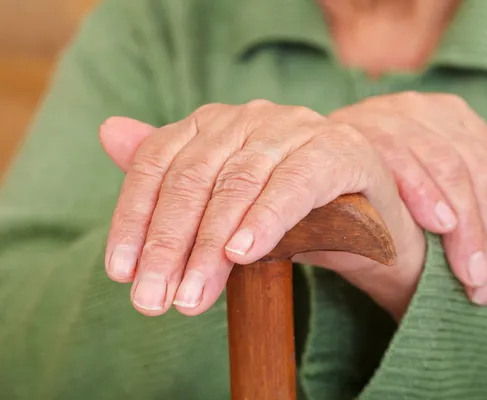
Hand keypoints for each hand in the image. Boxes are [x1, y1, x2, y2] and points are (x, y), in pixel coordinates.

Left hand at [100, 101, 424, 319]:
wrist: (366, 217)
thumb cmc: (287, 211)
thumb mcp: (224, 204)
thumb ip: (173, 177)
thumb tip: (108, 132)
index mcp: (216, 122)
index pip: (158, 161)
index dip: (133, 217)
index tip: (121, 272)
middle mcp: (252, 117)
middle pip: (194, 176)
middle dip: (168, 243)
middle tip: (153, 298)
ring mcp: (297, 128)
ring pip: (239, 183)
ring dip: (210, 244)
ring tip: (192, 294)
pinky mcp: (339, 150)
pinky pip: (296, 184)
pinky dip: (266, 219)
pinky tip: (243, 253)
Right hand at [330, 92, 486, 304]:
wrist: (311, 174)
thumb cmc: (378, 195)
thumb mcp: (439, 195)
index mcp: (454, 118)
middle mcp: (426, 108)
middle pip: (479, 169)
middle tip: (485, 285)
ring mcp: (392, 111)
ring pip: (448, 163)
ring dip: (465, 224)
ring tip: (468, 273)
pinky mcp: (359, 124)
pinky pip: (398, 155)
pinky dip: (421, 189)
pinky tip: (438, 223)